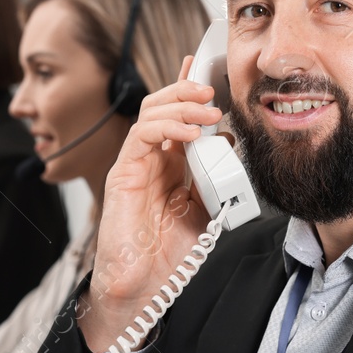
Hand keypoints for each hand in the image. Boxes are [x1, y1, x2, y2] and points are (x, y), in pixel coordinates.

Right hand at [81, 60, 218, 352]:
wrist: (145, 284)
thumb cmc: (168, 252)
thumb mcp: (204, 208)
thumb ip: (214, 175)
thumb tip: (230, 143)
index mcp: (170, 164)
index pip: (178, 115)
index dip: (189, 89)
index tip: (208, 69)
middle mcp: (151, 159)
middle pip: (163, 104)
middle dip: (187, 89)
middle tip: (213, 88)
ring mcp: (135, 164)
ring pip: (151, 112)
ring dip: (181, 103)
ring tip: (208, 109)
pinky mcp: (122, 173)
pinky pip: (142, 135)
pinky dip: (168, 127)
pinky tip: (191, 133)